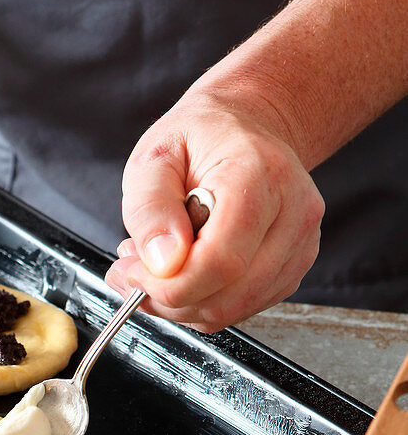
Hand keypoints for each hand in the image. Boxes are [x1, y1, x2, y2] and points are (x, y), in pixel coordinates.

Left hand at [105, 89, 324, 331]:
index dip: (170, 284)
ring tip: (157, 267)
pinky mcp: (294, 266)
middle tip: (134, 273)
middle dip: (169, 298)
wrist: (248, 125)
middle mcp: (292, 213)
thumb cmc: (202, 136)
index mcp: (258, 176)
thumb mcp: (154, 157)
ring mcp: (299, 244)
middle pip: (228, 295)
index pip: (221, 261)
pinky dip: (205, 302)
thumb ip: (150, 208)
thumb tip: (162, 264)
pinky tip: (187, 271)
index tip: (133, 273)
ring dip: (184, 303)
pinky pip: (243, 307)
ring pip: (233, 309)